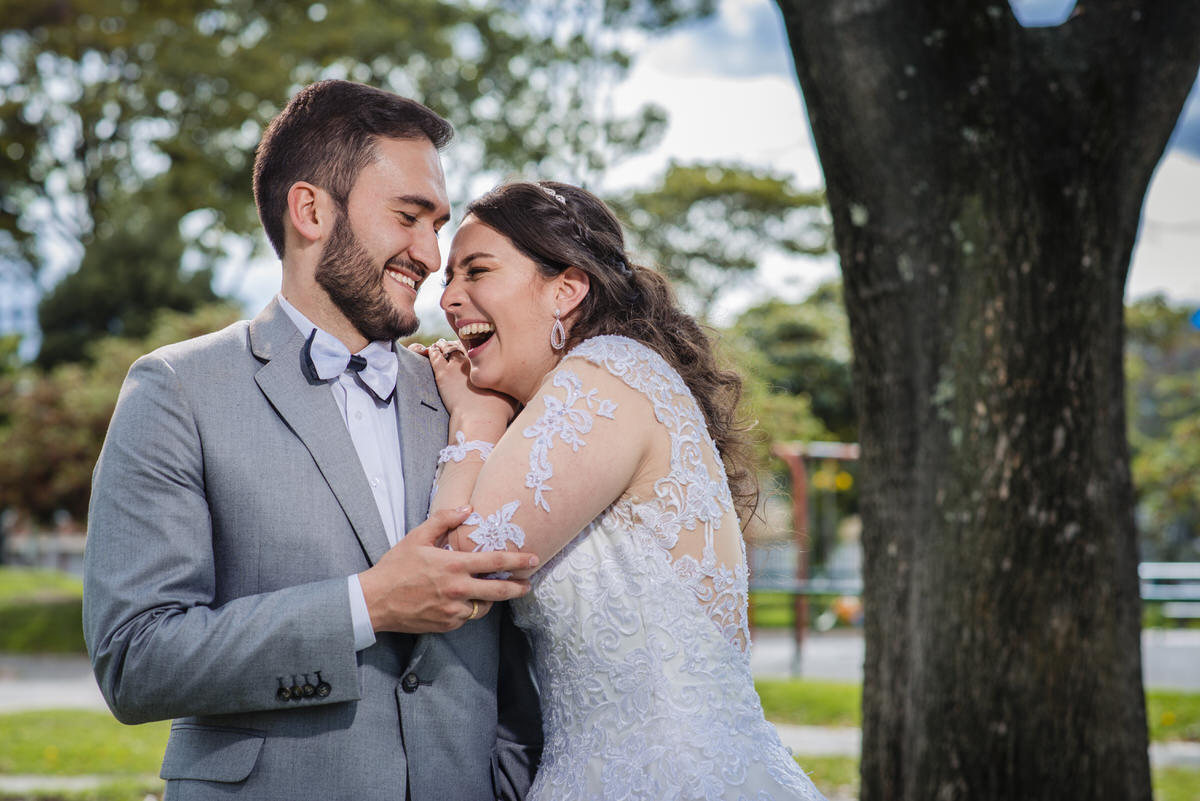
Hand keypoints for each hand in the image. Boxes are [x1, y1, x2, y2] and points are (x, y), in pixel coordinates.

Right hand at [357, 506, 538, 633]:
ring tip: (493, 591)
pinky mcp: (447, 625)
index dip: (518, 561)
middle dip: (519, 587)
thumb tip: (467, 509)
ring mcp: (453, 611)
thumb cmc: (395, 567)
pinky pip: (467, 616)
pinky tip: (464, 600)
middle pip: (500, 590)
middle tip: (529, 583)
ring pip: (484, 606)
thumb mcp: (417, 537)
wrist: (375, 601)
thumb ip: (444, 520)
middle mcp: (458, 590)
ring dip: (490, 598)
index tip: (533, 560)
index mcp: (454, 566)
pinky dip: (469, 608)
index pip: (495, 561)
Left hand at [411, 339, 518, 431]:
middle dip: (461, 342)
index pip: (482, 344)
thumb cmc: (499, 411)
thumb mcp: (513, 395)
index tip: (475, 344)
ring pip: (448, 347)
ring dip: (445, 345)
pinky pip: (435, 355)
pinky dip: (433, 351)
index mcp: (490, 361)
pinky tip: (432, 350)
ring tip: (442, 344)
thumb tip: (518, 383)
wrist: (480, 418)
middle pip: (465, 343)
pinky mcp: (442, 373)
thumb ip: (512, 385)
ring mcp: (458, 365)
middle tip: (458, 344)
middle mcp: (474, 359)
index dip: (477, 343)